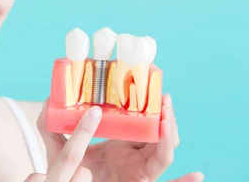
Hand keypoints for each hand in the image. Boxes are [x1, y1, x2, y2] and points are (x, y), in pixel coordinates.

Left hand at [36, 94, 203, 181]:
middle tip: (161, 92)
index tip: (146, 76)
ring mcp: (141, 168)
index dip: (145, 98)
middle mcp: (135, 151)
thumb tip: (50, 100)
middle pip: (158, 128)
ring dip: (171, 133)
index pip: (139, 116)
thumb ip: (51, 128)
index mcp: (121, 138)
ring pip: (165, 150)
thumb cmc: (70, 176)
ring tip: (168, 115)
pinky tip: (198, 176)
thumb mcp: (60, 149)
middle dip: (164, 110)